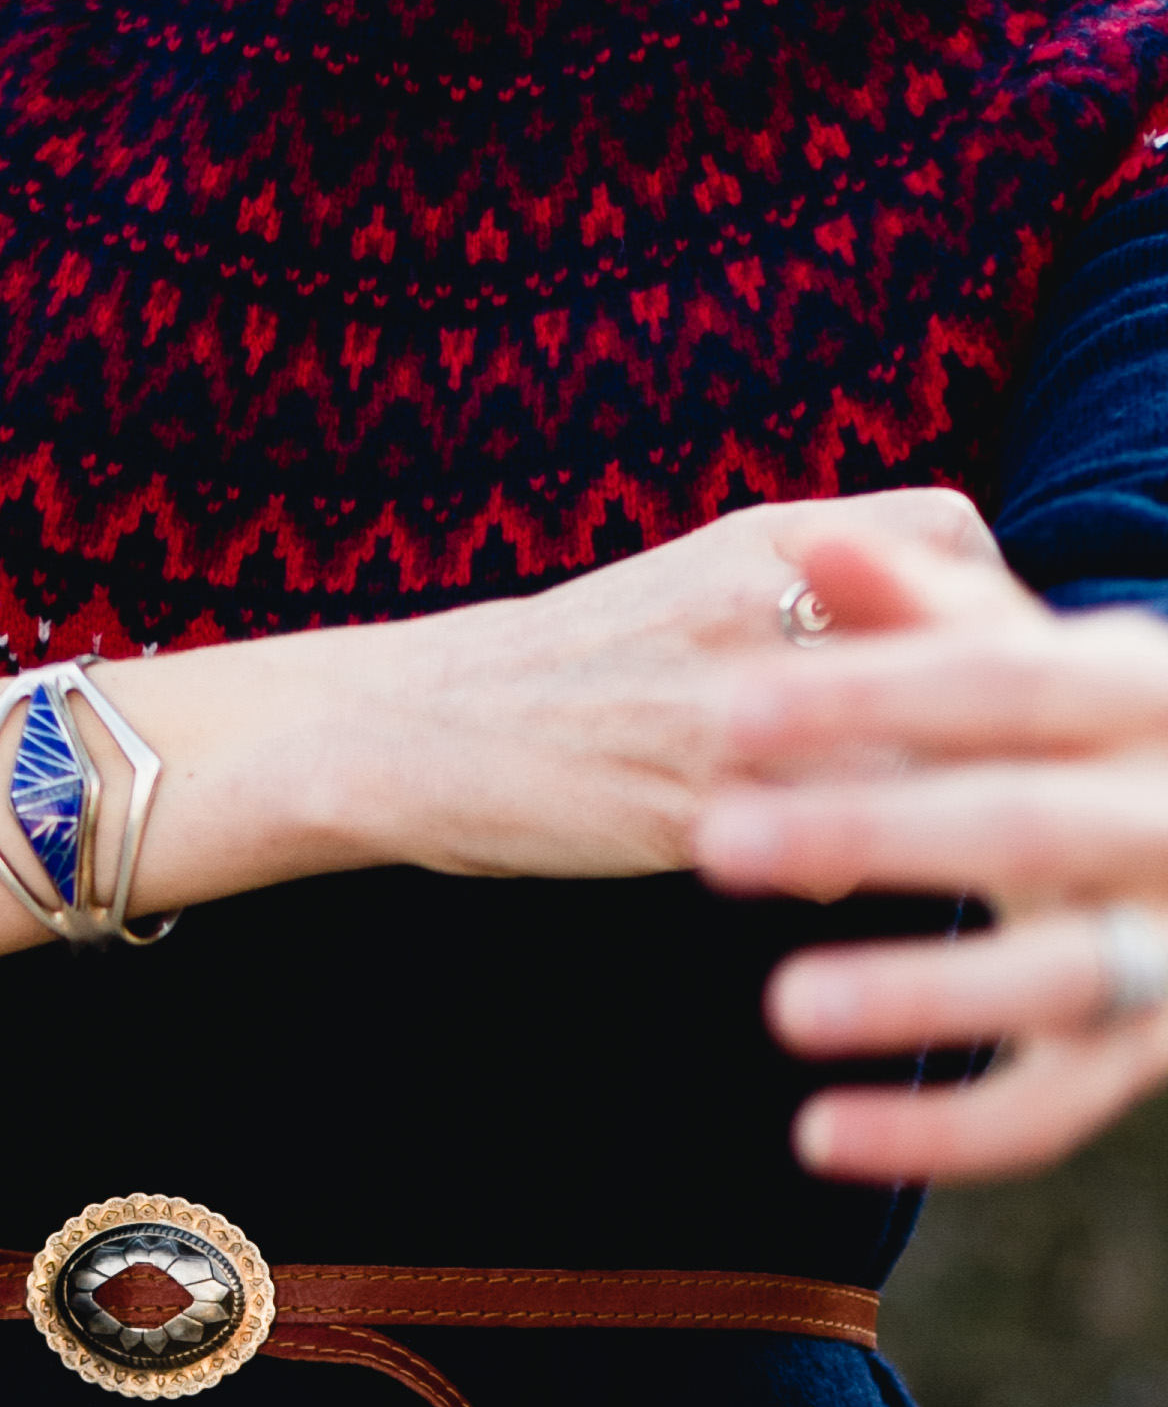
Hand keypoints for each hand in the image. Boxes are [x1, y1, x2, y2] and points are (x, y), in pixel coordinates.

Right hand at [352, 486, 1001, 882]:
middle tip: (968, 760)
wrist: (419, 728)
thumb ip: (804, 585)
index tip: (978, 656)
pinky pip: (830, 850)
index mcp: (762, 538)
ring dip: (918, 802)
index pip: (948, 540)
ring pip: (905, 762)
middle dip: (972, 717)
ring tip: (898, 824)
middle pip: (948, 654)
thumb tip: (923, 630)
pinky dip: (836, 866)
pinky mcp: (696, 810)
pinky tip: (807, 868)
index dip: (986, 599)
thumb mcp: (690, 578)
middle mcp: (758, 608)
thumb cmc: (566, 667)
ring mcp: (729, 713)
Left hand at [693, 518, 1167, 1179]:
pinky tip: (811, 1138)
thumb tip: (816, 546)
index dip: (874, 692)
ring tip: (782, 1004)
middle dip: (872, 830)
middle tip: (715, 840)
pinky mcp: (1142, 1055)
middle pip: (1028, 823)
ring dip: (921, 989)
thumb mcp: (1028, 662)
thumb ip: (923, 608)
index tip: (731, 707)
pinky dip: (935, 1135)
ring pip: (1058, 977)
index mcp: (1146, 696)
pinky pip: (1045, 1112)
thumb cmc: (1085, 742)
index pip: (1010, 679)